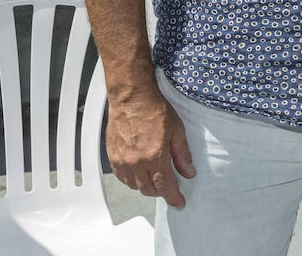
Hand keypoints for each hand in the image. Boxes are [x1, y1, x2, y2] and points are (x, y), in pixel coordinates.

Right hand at [106, 84, 194, 207]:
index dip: (173, 197)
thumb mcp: (177, 131)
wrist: (132, 99)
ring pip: (134, 185)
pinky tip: (139, 172)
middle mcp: (136, 162)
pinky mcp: (112, 156)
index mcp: (154, 156)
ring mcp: (122, 160)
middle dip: (160, 192)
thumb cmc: (155, 110)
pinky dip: (131, 179)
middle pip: (148, 189)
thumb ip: (182, 155)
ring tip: (155, 177)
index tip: (179, 202)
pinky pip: (122, 177)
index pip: (164, 186)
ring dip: (145, 186)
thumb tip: (188, 172)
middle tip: (169, 187)